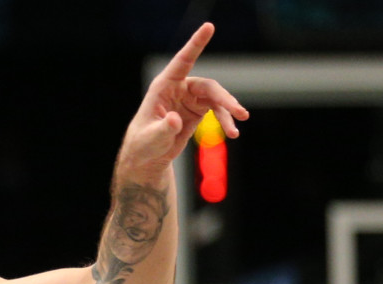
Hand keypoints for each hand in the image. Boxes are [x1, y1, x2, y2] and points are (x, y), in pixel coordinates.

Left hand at [121, 22, 248, 177]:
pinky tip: (233, 133)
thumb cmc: (143, 145)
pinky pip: (217, 110)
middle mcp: (179, 88)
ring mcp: (190, 98)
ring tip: (235, 132)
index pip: (182, 61)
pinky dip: (226, 120)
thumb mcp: (151, 139)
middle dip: (225, 99)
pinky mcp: (198, 110)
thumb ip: (164, 129)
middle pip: (208, 86)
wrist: (147, 158)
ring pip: (216, 98)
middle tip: (239, 112)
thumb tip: (174, 120)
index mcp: (163, 87)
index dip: (195, 44)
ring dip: (228, 111)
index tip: (209, 26)